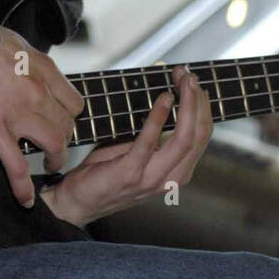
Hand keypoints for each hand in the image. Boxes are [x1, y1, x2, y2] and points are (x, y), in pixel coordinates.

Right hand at [0, 26, 84, 207]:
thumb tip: (37, 71)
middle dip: (65, 138)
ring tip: (50, 164)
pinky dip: (23, 187)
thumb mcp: (20, 43)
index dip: (70, 115)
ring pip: (53, 145)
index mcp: (45, 71)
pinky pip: (16, 166)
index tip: (63, 119)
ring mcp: (19, 115)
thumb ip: (34, 62)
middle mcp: (39, 94)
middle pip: (67, 126)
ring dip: (55, 159)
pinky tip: (26, 200)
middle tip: (56, 144)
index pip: (74, 103)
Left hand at [39, 65, 211, 226]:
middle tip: (190, 75)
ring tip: (183, 82)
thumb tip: (165, 98)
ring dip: (187, 106)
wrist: (75, 203)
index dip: (202, 106)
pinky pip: (149, 142)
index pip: (201, 137)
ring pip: (184, 140)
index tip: (193, 82)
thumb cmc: (105, 174)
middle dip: (198, 101)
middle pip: (198, 137)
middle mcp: (169, 179)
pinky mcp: (129, 174)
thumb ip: (154, 135)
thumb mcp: (137, 154)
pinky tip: (163, 98)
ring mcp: (151, 179)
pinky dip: (159, 117)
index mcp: (176, 173)